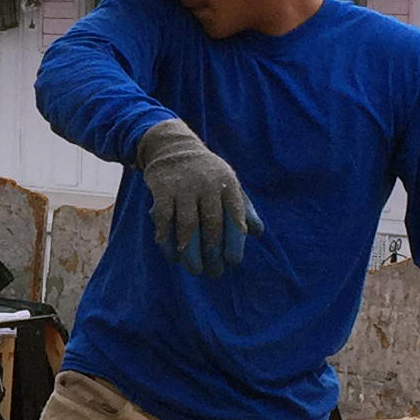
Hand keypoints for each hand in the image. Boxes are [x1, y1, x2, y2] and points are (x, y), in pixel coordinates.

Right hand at [133, 117, 262, 276]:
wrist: (176, 148)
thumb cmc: (209, 174)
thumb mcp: (230, 184)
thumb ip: (244, 208)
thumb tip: (258, 233)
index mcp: (228, 185)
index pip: (234, 217)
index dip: (234, 242)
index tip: (232, 262)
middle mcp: (207, 185)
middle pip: (211, 225)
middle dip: (212, 253)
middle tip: (213, 272)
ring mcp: (184, 187)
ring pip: (187, 225)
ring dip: (190, 252)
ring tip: (194, 269)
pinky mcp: (162, 189)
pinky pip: (163, 219)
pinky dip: (167, 240)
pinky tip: (172, 256)